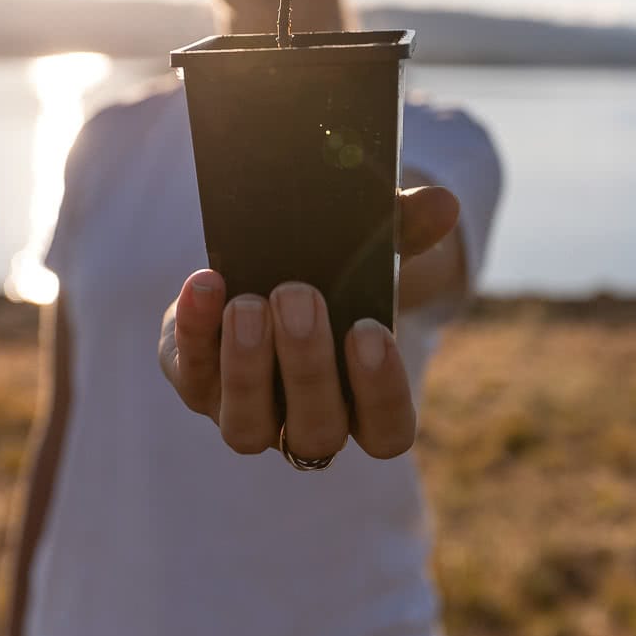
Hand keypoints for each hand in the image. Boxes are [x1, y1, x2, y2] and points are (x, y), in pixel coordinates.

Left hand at [158, 185, 459, 460]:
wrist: (266, 273)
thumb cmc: (338, 279)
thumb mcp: (375, 254)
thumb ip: (407, 232)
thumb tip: (443, 203)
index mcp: (366, 407)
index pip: (387, 431)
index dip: (381, 392)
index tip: (369, 332)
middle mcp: (309, 425)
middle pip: (317, 429)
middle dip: (307, 364)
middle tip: (299, 296)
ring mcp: (250, 416)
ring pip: (247, 426)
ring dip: (248, 364)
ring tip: (249, 303)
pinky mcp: (198, 386)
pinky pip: (192, 373)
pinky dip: (195, 331)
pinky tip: (205, 285)